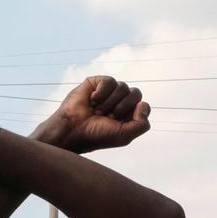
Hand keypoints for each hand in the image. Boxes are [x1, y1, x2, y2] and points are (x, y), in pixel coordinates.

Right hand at [32, 76, 151, 153]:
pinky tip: (92, 101)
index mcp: (129, 114)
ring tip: (97, 111)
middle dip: (122, 107)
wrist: (73, 129)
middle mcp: (120, 101)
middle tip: (107, 117)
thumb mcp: (125, 136)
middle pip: (136, 93)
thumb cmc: (97, 135)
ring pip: (123, 87)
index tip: (119, 122)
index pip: (143, 105)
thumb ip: (142, 125)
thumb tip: (143, 103)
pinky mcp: (97, 83)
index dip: (133, 113)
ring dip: (109, 103)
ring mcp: (109, 91)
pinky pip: (109, 81)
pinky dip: (102, 93)